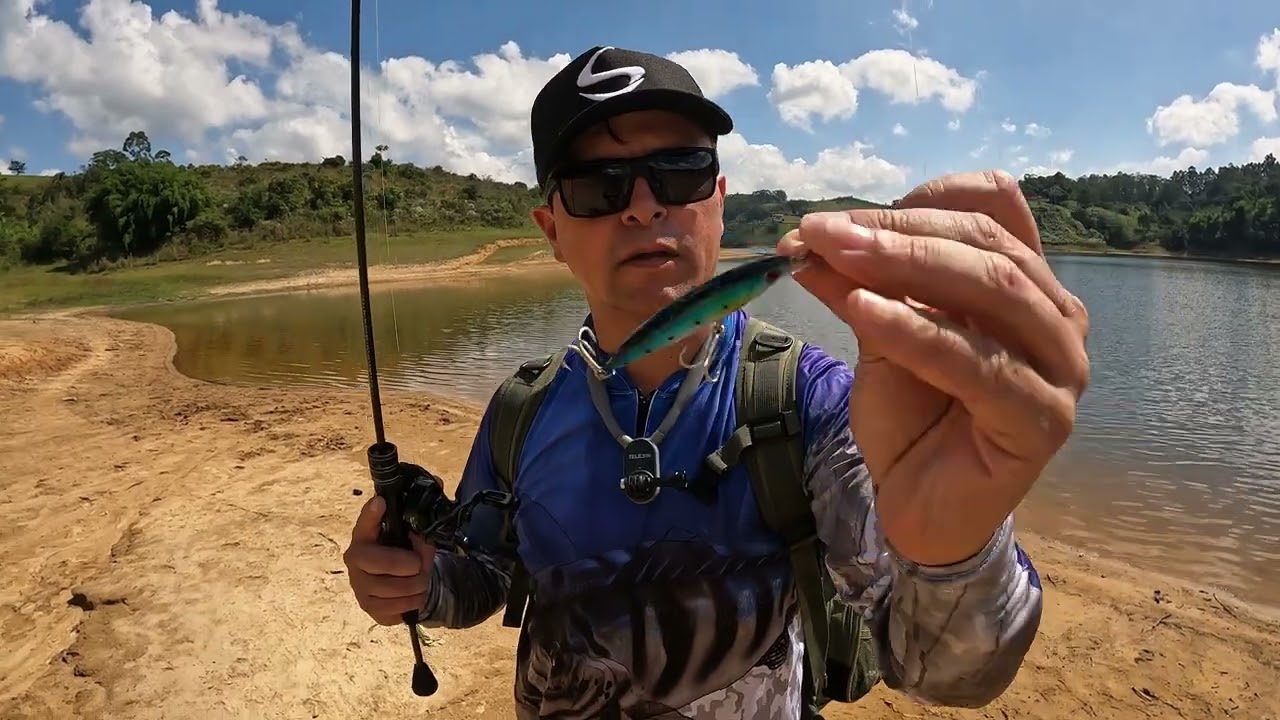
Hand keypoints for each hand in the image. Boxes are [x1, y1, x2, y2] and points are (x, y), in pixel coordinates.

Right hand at [343, 494, 436, 624]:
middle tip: (420, 564)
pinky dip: (413, 602)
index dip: (371, 514)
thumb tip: (437, 481)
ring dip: (417, 585)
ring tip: (421, 579)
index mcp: (364, 535)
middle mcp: (355, 560)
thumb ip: (420, 510)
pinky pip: (397, 609)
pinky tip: (414, 594)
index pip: (364, 522)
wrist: (401, 583)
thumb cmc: (403, 551)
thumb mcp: (412, 530)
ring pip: (394, 589)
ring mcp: (359, 586)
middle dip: (411, 565)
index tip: (381, 503)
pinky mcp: (369, 608)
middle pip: (383, 563)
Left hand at [777, 170, 1089, 566]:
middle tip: (819, 231)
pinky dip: (915, 330)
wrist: (921, 508)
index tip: (840, 216)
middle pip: (984, 243)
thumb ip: (860, 283)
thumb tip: (808, 236)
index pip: (992, 205)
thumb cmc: (911, 416)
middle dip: (896, 231)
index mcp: (1027, 280)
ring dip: (904, 266)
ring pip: (992, 289)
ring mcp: (1061, 368)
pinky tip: (861, 311)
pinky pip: (977, 362)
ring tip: (836, 257)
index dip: (919, 200)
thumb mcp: (878, 331)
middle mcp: (1057, 315)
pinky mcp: (1043, 419)